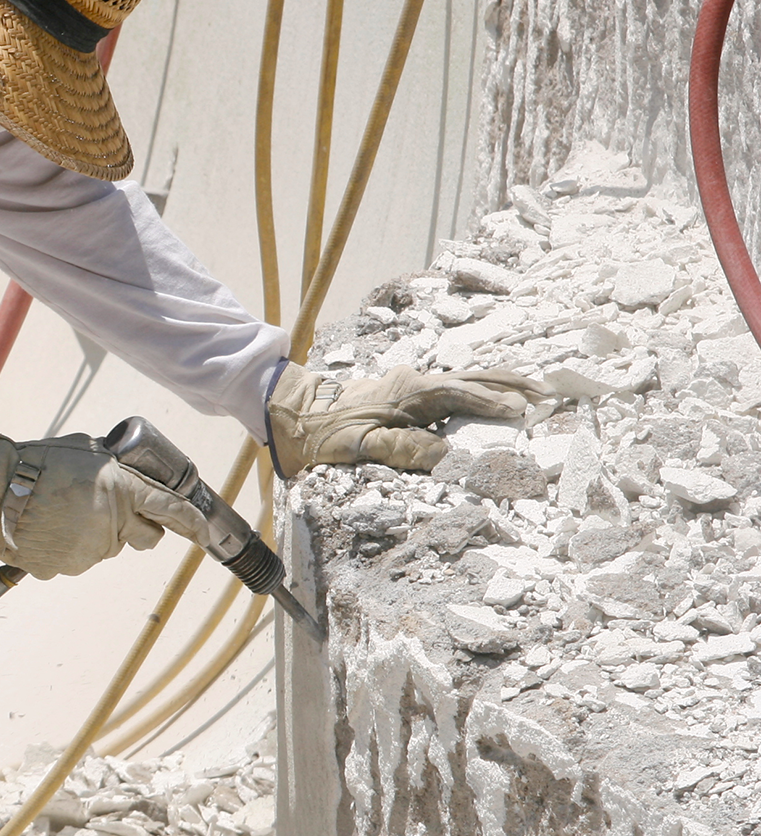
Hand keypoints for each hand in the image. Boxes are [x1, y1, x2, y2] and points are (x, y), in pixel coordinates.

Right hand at [0, 432, 204, 579]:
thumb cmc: (33, 464)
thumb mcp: (83, 452)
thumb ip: (113, 469)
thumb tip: (124, 476)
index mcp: (123, 490)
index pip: (171, 509)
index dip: (192, 522)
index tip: (203, 530)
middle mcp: (114, 524)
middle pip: (145, 538)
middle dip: (137, 527)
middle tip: (110, 510)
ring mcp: (90, 551)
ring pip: (108, 548)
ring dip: (97, 534)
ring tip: (62, 513)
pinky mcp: (66, 568)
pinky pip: (78, 560)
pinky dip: (69, 548)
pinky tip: (47, 529)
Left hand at [265, 359, 549, 476]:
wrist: (285, 409)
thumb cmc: (318, 433)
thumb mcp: (355, 447)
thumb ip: (400, 450)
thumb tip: (445, 455)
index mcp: (408, 394)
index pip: (463, 395)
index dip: (495, 404)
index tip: (527, 413)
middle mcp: (414, 384)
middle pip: (474, 379)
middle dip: (512, 386)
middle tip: (549, 393)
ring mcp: (410, 386)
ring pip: (466, 380)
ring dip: (500, 385)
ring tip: (533, 391)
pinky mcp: (403, 393)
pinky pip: (452, 389)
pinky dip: (479, 390)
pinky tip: (489, 399)